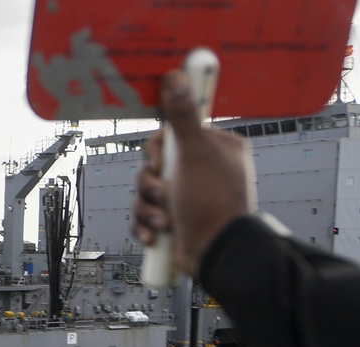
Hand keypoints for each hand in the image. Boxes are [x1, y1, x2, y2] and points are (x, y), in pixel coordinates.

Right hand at [132, 70, 253, 277]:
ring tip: (164, 221)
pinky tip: (157, 235)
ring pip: (146, 192)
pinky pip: (145, 216)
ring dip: (147, 208)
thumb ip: (183, 116)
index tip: (159, 159)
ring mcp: (186, 197)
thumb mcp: (195, 154)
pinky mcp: (173, 220)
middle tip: (164, 192)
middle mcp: (201, 172)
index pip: (172, 135)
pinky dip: (146, 227)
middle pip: (153, 165)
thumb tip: (177, 77)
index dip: (158, 149)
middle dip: (151, 184)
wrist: (215, 255)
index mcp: (214, 150)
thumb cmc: (212, 204)